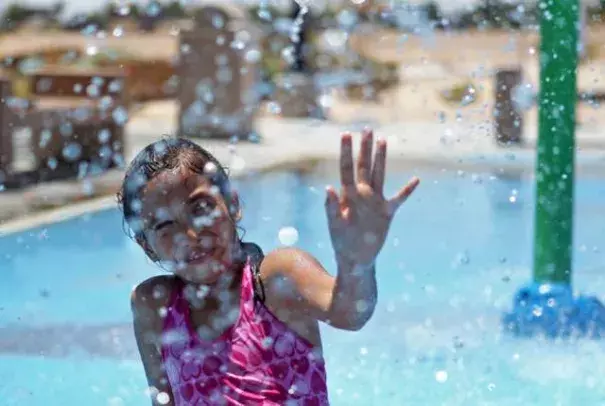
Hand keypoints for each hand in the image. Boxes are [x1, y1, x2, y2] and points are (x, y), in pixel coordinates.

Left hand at [325, 129, 419, 266]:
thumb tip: (327, 187)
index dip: (346, 151)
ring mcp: (375, 202)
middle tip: (367, 129)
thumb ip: (330, 208)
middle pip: (364, 166)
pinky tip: (416, 180)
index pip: (346, 168)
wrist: (355, 259)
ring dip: (382, 158)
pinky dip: (407, 190)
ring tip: (384, 141)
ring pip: (379, 175)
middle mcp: (362, 194)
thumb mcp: (334, 226)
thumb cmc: (341, 243)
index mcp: (347, 195)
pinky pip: (399, 198)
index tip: (346, 134)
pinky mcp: (387, 213)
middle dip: (365, 148)